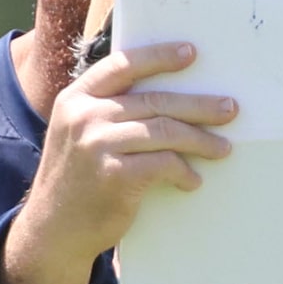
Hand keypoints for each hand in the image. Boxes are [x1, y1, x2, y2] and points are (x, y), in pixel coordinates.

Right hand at [0, 41, 235, 283]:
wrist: (53, 230)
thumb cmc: (75, 182)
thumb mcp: (77, 135)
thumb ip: (107, 112)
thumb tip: (166, 100)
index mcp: (75, 99)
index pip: (122, 66)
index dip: (159, 57)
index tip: (191, 53)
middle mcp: (84, 116)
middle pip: (154, 100)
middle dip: (198, 105)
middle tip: (229, 108)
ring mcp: (97, 145)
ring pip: (164, 130)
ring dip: (200, 139)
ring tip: (223, 148)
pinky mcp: (114, 175)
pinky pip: (163, 164)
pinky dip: (183, 171)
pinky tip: (192, 180)